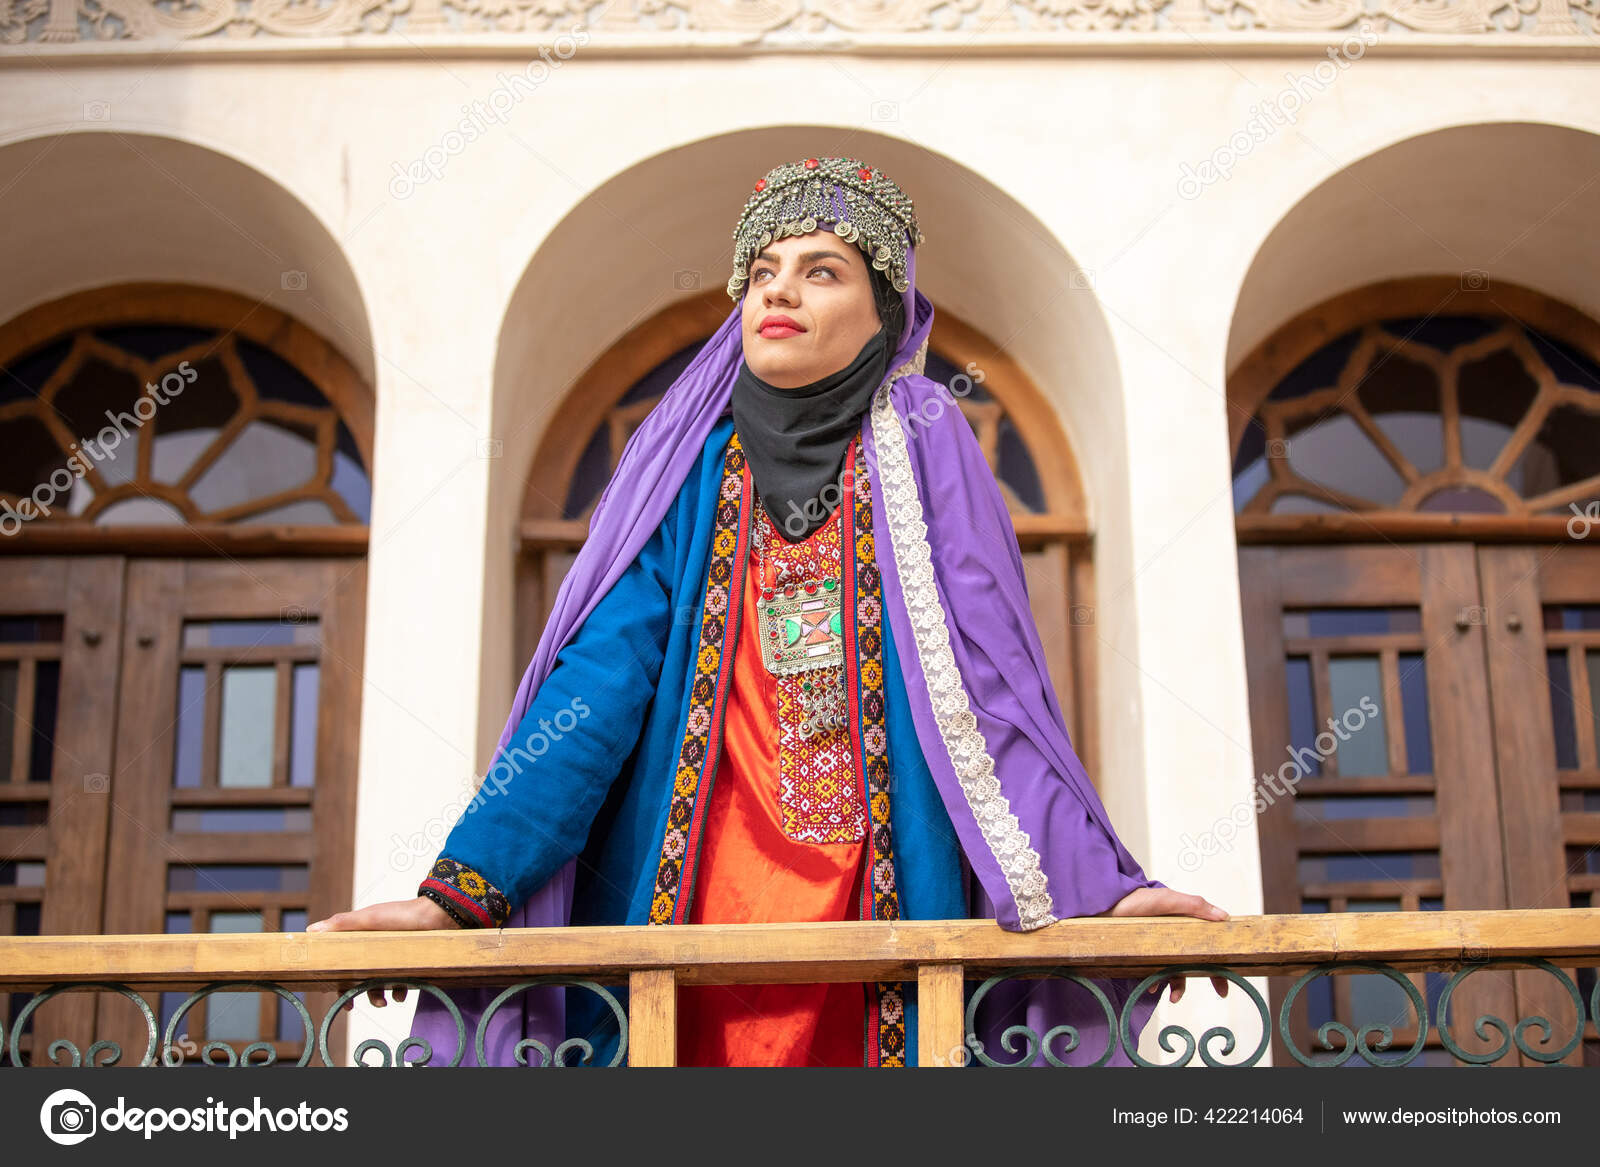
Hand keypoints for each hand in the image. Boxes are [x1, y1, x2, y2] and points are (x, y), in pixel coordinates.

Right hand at [306, 896, 459, 1009]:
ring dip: (379, 994)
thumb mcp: (370, 918)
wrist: (440, 915)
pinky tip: (402, 993)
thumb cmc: (402, 914)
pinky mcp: (410, 961)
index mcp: (361, 938)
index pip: (343, 962)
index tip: (341, 997)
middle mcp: (375, 948)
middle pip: (360, 976)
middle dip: (360, 992)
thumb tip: (310, 931)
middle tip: (360, 1005)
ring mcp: (393, 955)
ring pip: (380, 982)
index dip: (340, 980)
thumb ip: (341, 924)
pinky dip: (400, 990)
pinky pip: (401, 982)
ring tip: (386, 1001)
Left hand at [1099, 886, 1231, 1004]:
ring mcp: (1158, 950)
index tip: (1228, 980)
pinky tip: (1150, 986)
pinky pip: (1153, 976)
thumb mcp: (1168, 900)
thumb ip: (1194, 906)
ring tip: (1172, 996)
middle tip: (1221, 992)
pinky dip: (1155, 983)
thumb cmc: (1136, 899)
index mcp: (1185, 926)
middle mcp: (1174, 940)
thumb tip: (1224, 916)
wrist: (1104, 906)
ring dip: (1177, 986)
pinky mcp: (1143, 958)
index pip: (1207, 946)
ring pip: (1175, 973)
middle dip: (1208, 978)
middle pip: (1195, 963)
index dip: (1220, 963)